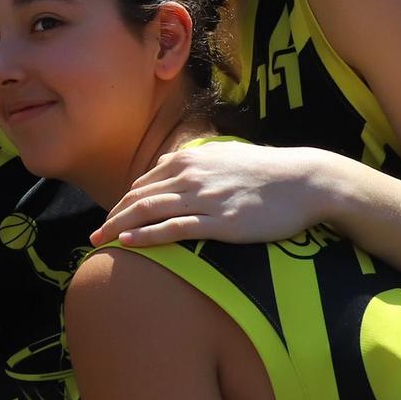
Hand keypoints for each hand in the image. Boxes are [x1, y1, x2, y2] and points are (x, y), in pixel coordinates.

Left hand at [92, 145, 347, 248]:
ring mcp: (204, 198)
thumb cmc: (266, 171)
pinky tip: (129, 243)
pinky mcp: (220, 221)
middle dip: (113, 216)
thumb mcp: (223, 156)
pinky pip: (174, 228)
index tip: (111, 218)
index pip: (144, 183)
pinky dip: (147, 235)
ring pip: (149, 211)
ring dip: (119, 226)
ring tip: (101, 240)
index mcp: (189, 159)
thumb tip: (172, 168)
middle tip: (95, 234)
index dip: (123, 202)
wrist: (304, 180)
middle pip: (138, 197)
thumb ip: (194, 162)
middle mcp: (190, 175)